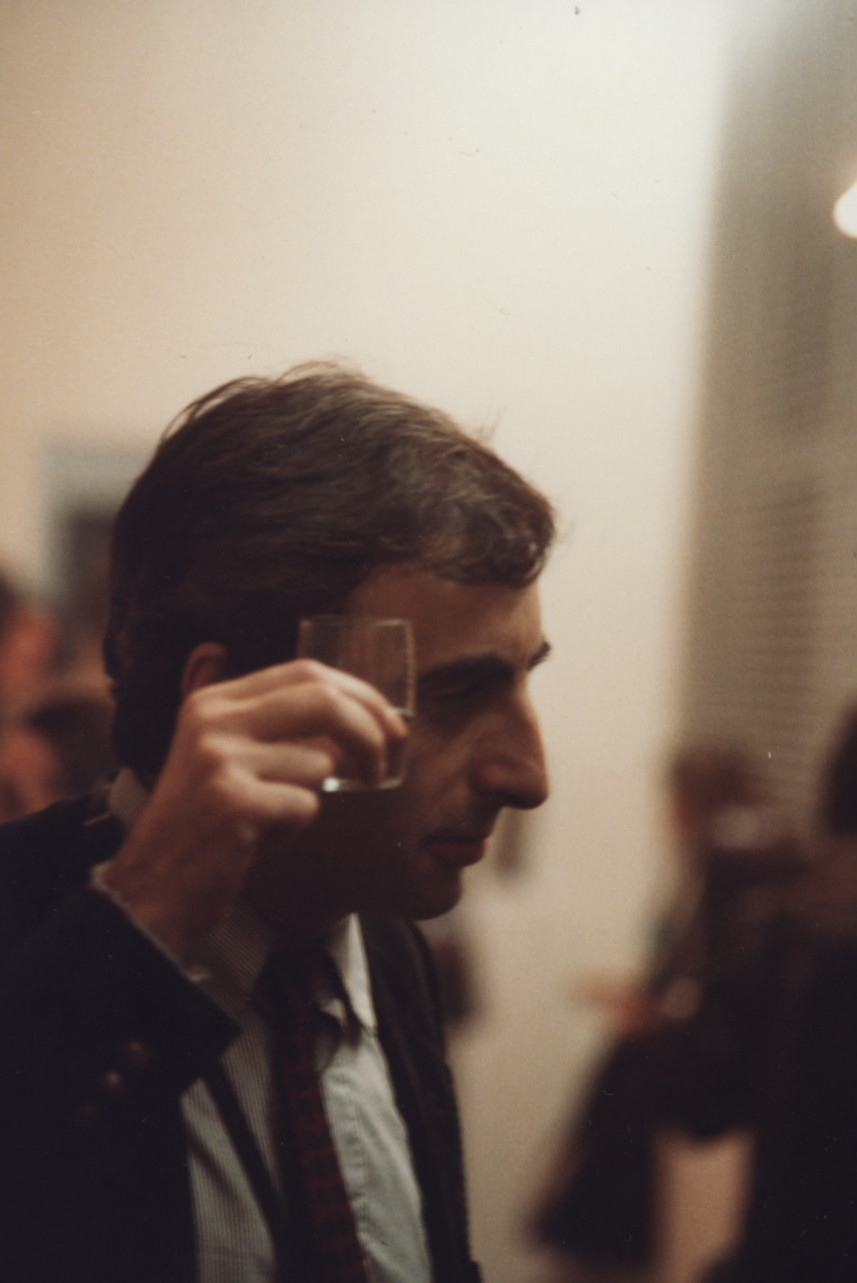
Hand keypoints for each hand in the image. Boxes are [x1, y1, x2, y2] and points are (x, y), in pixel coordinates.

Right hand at [98, 656, 405, 958]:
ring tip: (271, 817)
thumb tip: (358, 712)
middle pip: (323, 699)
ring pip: (319, 763)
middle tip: (382, 765)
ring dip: (311, 798)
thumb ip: (274, 726)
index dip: (359, 693)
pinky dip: (294, 828)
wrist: (151, 888)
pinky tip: (259, 838)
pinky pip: (305, 806)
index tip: (389, 723)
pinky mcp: (232, 803)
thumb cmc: (203, 824)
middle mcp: (213, 720)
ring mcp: (220, 759)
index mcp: (213, 701)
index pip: (305, 672)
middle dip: (369, 730)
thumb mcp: (224, 756)